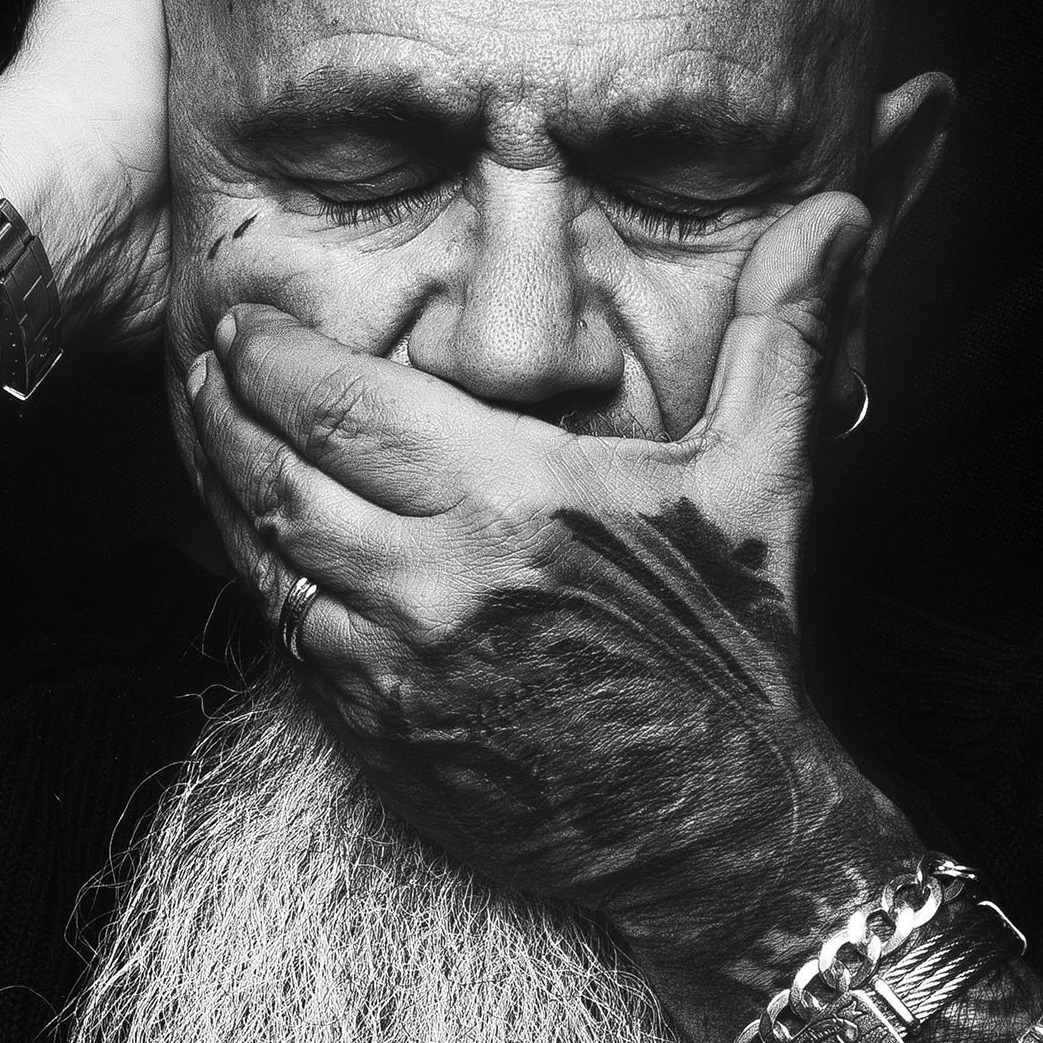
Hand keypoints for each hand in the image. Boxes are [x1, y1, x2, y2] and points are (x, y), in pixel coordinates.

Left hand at [185, 193, 907, 1032]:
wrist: (725, 831)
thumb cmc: (739, 648)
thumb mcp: (762, 478)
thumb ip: (781, 331)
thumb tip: (838, 211)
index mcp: (512, 498)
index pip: (339, 401)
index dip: (271, 353)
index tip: (244, 317)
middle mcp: (434, 580)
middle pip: (274, 470)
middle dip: (223, 405)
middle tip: (204, 358)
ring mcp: (394, 668)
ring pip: (263, 555)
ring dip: (224, 489)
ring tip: (207, 429)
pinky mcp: (379, 737)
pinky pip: (287, 638)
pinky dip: (263, 579)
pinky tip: (256, 539)